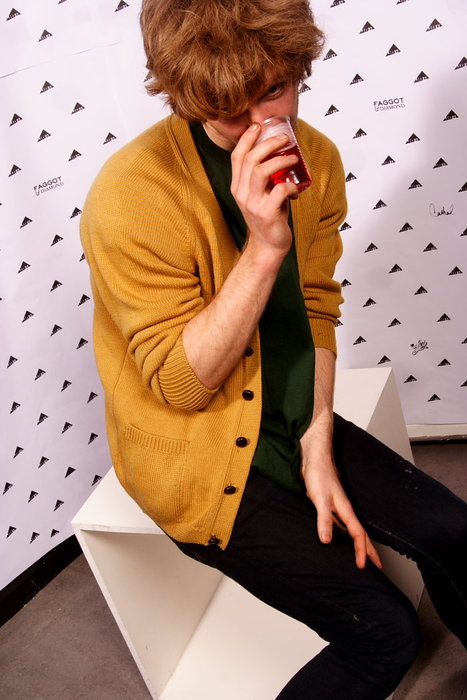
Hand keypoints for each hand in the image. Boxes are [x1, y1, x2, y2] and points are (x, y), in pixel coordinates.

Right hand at [230, 123, 298, 256]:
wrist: (267, 246)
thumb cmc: (267, 218)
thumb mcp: (260, 194)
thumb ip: (264, 178)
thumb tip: (281, 154)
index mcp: (237, 187)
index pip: (237, 156)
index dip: (247, 138)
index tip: (258, 127)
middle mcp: (241, 194)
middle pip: (250, 159)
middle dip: (268, 143)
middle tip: (284, 139)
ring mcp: (252, 204)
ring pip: (262, 170)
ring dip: (280, 161)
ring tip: (292, 159)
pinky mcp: (266, 213)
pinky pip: (280, 190)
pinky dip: (291, 186)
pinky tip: (295, 191)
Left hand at [301, 444, 382, 569]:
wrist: (315, 459)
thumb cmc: (319, 474)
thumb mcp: (319, 498)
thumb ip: (323, 519)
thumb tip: (327, 540)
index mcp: (346, 510)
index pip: (358, 535)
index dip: (361, 551)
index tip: (363, 566)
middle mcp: (345, 510)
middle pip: (361, 534)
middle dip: (370, 550)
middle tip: (378, 567)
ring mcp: (338, 508)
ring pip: (353, 530)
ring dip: (360, 544)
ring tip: (365, 556)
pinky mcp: (330, 505)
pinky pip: (343, 525)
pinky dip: (347, 535)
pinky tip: (342, 538)